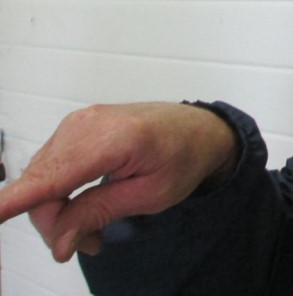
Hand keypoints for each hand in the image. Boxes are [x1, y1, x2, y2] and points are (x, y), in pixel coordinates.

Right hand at [0, 102, 238, 262]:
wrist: (198, 129)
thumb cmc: (183, 156)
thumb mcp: (150, 195)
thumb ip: (99, 213)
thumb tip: (59, 241)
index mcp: (114, 138)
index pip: (50, 176)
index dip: (12, 201)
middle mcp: (88, 124)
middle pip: (41, 187)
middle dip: (56, 224)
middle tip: (88, 245)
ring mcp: (78, 123)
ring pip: (41, 181)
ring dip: (60, 212)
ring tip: (94, 232)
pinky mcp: (74, 129)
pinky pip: (50, 169)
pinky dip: (61, 194)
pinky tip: (84, 210)